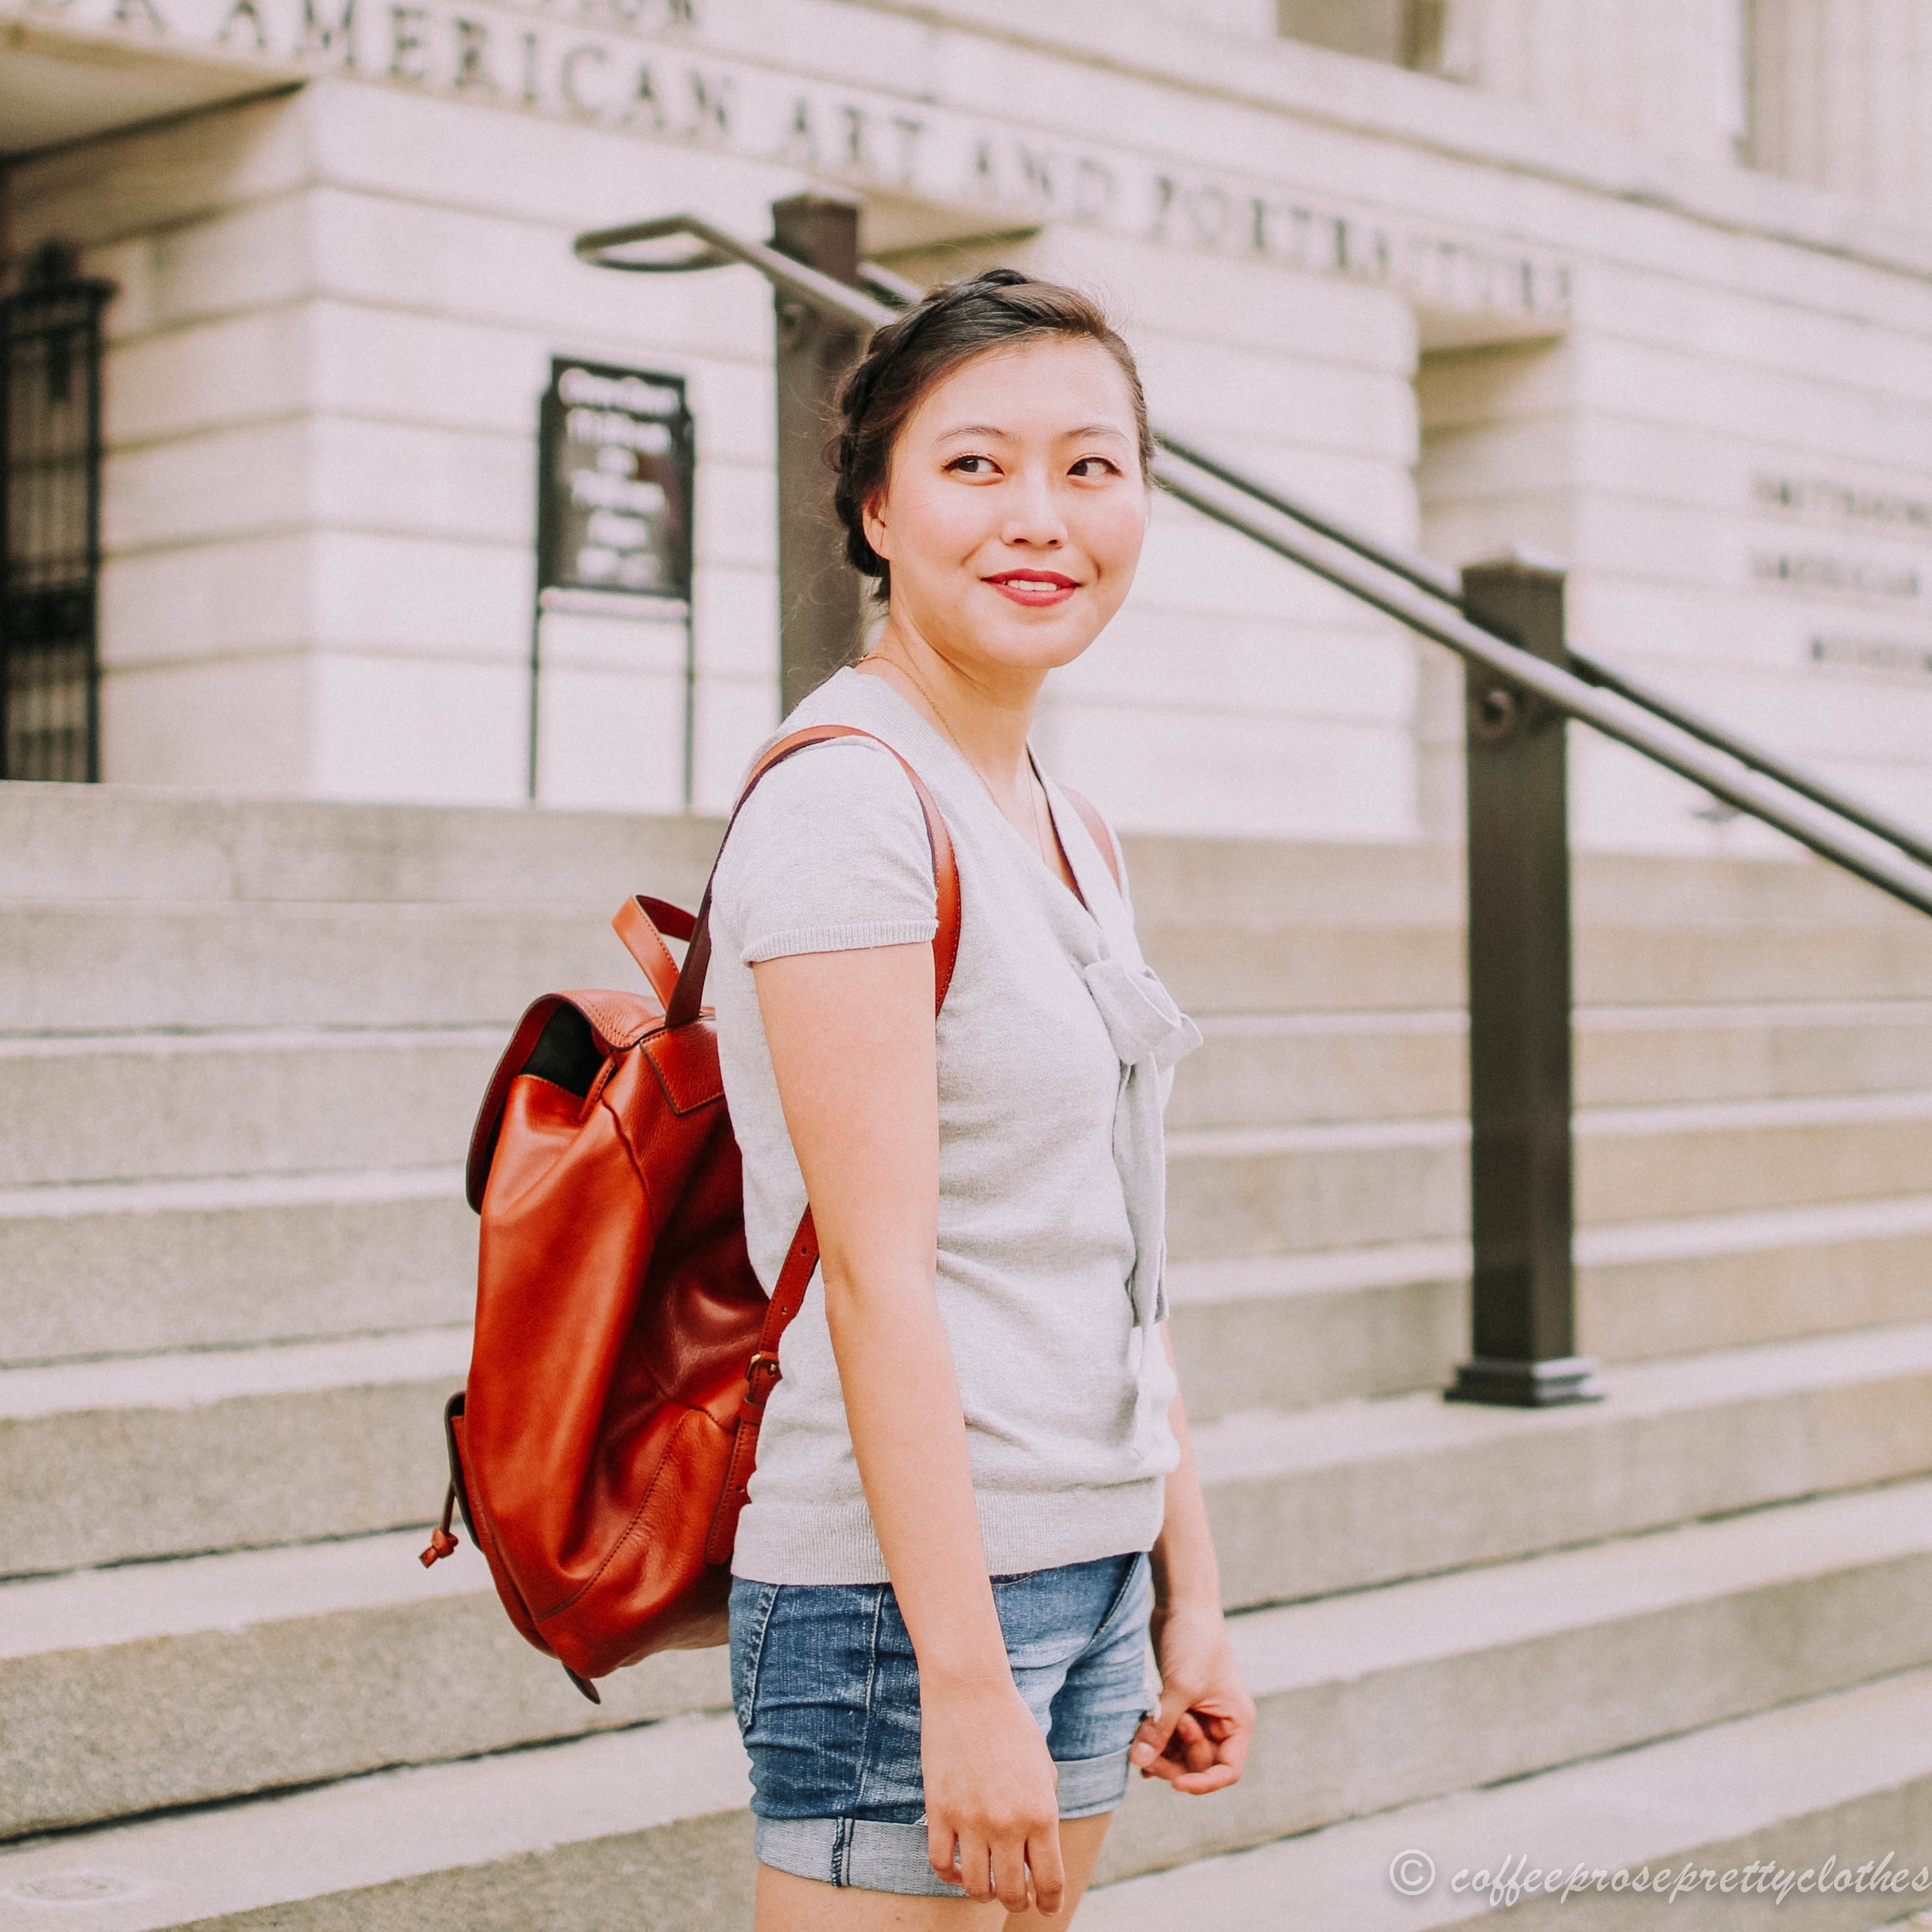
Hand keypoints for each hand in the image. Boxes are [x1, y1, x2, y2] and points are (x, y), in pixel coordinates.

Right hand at [921, 1674, 1064, 1913]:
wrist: (971, 1689)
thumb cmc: (1012, 1724)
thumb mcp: (1042, 1768)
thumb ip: (1044, 1812)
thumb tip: (1037, 1854)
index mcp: (1041, 1812)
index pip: (1050, 1882)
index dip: (1048, 1904)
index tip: (1045, 1908)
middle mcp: (1008, 1823)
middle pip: (1012, 1894)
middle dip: (1017, 1902)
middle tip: (1016, 1895)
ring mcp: (970, 1820)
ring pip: (977, 1888)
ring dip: (984, 1892)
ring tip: (987, 1880)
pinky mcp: (939, 1812)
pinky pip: (941, 1865)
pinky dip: (951, 1875)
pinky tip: (960, 1865)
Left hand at [1130, 1601, 1254, 1794]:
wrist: (1182, 1603)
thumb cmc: (1194, 1641)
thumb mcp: (1179, 1687)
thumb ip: (1161, 1727)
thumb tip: (1139, 1761)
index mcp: (1236, 1721)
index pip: (1228, 1769)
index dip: (1205, 1783)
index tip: (1177, 1783)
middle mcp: (1220, 1722)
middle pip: (1199, 1765)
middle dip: (1174, 1763)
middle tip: (1146, 1752)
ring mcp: (1198, 1713)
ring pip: (1179, 1753)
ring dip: (1159, 1753)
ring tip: (1138, 1743)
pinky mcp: (1178, 1703)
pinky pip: (1167, 1736)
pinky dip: (1153, 1742)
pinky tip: (1136, 1747)